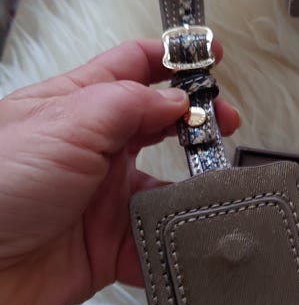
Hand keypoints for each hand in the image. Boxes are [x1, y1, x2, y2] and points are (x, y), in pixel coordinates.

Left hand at [0, 40, 238, 304]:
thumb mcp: (66, 124)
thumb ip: (129, 105)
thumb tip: (178, 99)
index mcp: (79, 106)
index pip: (133, 67)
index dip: (173, 58)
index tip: (212, 56)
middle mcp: (95, 149)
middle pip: (159, 125)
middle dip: (198, 121)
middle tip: (227, 124)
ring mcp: (104, 199)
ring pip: (167, 189)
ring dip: (194, 188)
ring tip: (217, 186)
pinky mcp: (108, 248)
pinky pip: (155, 243)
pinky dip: (176, 243)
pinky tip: (191, 237)